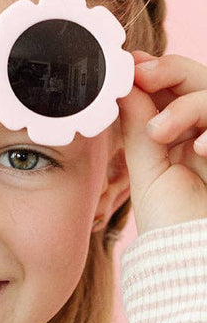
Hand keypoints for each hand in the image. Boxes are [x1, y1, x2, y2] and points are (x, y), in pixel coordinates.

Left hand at [118, 50, 206, 233]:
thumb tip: (122, 87)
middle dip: (171, 70)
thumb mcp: (148, 169)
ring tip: (160, 131)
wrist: (194, 259)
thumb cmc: (171, 221)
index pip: (175, 86)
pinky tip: (201, 148)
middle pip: (201, 79)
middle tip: (142, 76)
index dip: (156, 69)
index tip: (130, 63)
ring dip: (188, 105)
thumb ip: (138, 128)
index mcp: (183, 132)